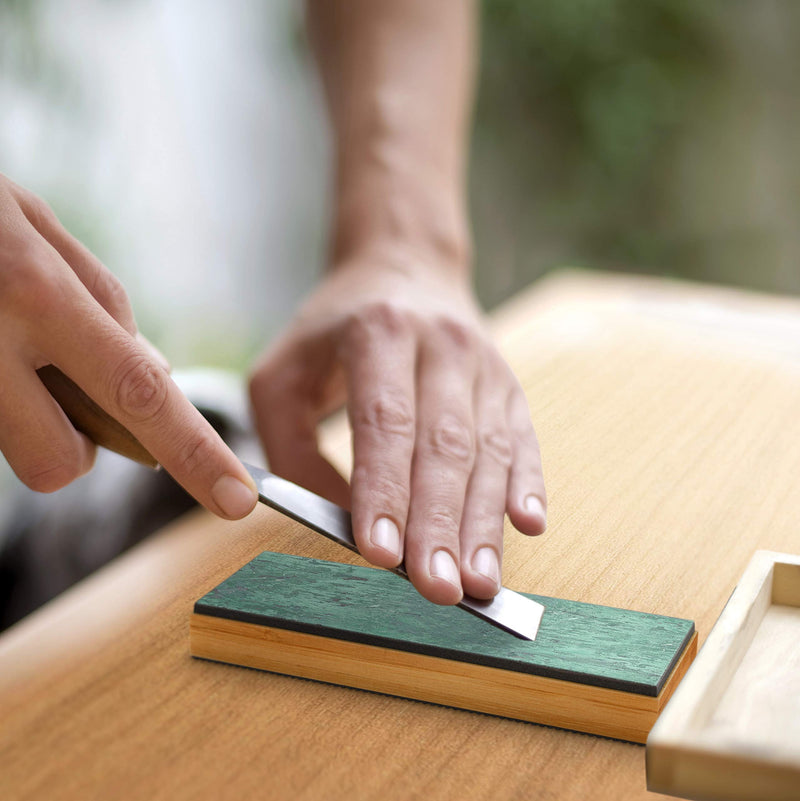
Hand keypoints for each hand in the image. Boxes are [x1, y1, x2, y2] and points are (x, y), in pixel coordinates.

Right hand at [0, 174, 256, 517]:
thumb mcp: (37, 226)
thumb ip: (103, 302)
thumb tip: (158, 375)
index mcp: (38, 294)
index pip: (138, 393)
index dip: (195, 454)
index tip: (238, 501)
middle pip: (61, 463)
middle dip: (81, 447)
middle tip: (64, 388)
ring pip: (18, 456)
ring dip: (35, 424)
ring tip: (16, 349)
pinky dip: (5, 401)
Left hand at [249, 252, 545, 603]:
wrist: (406, 267)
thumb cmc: (334, 331)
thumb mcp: (282, 373)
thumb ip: (292, 449)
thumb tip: (334, 522)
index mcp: (379, 331)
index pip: (385, 420)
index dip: (384, 489)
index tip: (381, 554)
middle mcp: (442, 345)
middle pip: (445, 444)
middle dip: (440, 523)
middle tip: (437, 590)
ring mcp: (485, 366)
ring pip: (488, 452)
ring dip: (484, 522)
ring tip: (479, 584)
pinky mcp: (508, 387)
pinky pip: (523, 441)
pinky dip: (527, 486)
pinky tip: (527, 526)